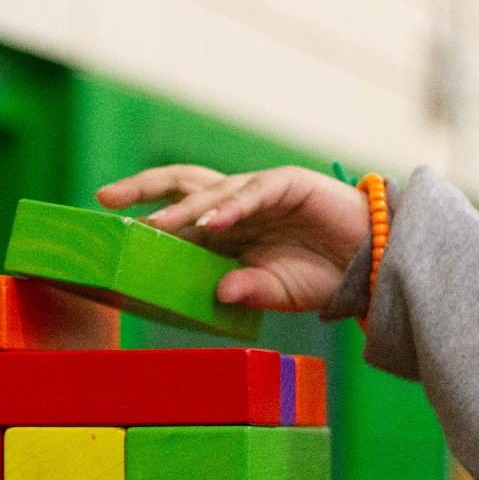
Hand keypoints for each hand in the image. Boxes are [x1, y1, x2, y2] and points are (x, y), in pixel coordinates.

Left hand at [96, 164, 368, 311]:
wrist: (372, 263)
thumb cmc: (322, 276)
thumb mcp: (276, 291)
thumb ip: (247, 291)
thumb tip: (218, 294)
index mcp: (228, 227)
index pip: (179, 214)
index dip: (146, 218)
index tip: (109, 228)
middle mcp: (237, 204)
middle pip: (182, 185)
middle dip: (143, 188)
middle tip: (106, 199)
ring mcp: (260, 191)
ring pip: (212, 190)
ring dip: (183, 208)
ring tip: (155, 226)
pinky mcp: (288, 184)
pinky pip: (253, 193)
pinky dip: (231, 207)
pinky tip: (211, 222)